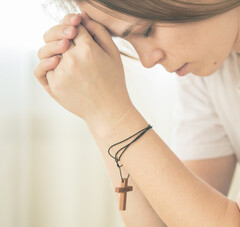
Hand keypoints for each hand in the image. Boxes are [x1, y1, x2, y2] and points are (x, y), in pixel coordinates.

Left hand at [35, 14, 133, 130]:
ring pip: (46, 51)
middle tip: (68, 37)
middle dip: (61, 32)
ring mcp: (61, 73)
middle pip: (57, 35)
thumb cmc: (113, 81)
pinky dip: (45, 64)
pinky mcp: (54, 85)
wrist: (108, 110)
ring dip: (53, 48)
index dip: (76, 25)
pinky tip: (55, 64)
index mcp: (89, 50)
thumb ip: (99, 32)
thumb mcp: (113, 54)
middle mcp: (73, 60)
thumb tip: (82, 18)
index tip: (78, 29)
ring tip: (64, 54)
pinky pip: (41, 69)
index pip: (75, 27)